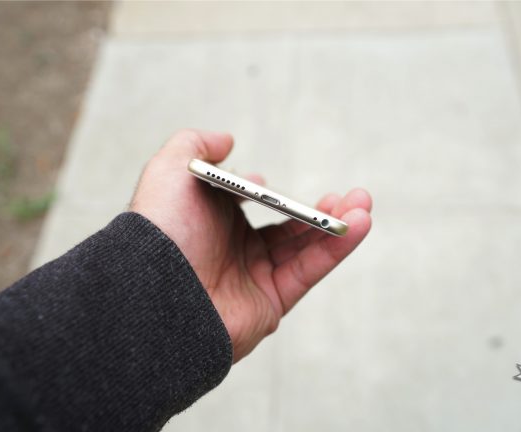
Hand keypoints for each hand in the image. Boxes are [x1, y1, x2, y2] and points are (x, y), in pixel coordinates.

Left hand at [130, 130, 371, 361]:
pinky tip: (358, 224)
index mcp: (213, 224)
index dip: (265, 195)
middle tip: (352, 195)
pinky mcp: (270, 303)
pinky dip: (336, 248)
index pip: (251, 208)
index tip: (264, 184)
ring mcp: (253, 279)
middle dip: (320, 211)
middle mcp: (234, 252)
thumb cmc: (161, 229)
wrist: (157, 288)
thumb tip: (228, 139)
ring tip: (364, 204)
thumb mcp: (171, 170)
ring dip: (337, 225)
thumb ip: (196, 144)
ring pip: (305, 250)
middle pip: (289, 230)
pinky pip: (309, 271)